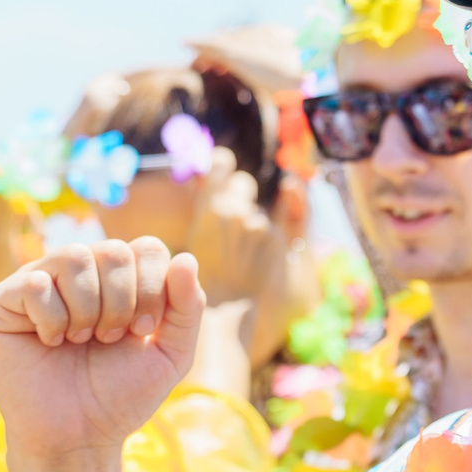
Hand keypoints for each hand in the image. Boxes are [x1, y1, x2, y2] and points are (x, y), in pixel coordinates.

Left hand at [0, 172, 43, 309]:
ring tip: (38, 239)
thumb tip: (8, 190)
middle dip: (22, 203)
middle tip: (32, 224)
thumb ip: (5, 217)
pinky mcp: (11, 234)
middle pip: (3, 191)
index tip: (12, 176)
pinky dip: (34, 228)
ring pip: (18, 205)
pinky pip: (25, 220)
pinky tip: (39, 243)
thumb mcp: (2, 245)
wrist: (0, 300)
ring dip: (31, 218)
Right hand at [0, 237, 203, 461]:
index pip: (146, 247)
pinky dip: (52, 319)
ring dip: (88, 309)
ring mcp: (41, 281)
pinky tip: (50, 342)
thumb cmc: (121, 395)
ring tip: (81, 340)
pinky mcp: (5, 300)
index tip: (144, 330)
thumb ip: (187, 308)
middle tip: (110, 339)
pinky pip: (35, 283)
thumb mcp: (171, 355)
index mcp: (121, 279)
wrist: (78, 435)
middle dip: (122, 302)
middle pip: (113, 250)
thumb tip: (187, 258)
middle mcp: (81, 273)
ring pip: (73, 257)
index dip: (152, 287)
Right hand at [183, 151, 282, 310]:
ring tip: (241, 253)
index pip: (222, 162)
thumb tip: (209, 174)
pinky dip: (267, 242)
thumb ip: (208, 205)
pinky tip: (254, 260)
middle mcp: (234, 210)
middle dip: (241, 196)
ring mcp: (257, 224)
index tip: (223, 172)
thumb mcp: (196, 234)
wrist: (223, 309)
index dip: (223, 166)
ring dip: (254, 225)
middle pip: (244, 183)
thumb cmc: (200, 275)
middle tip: (235, 221)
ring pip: (259, 211)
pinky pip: (274, 229)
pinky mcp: (275, 239)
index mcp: (209, 206)